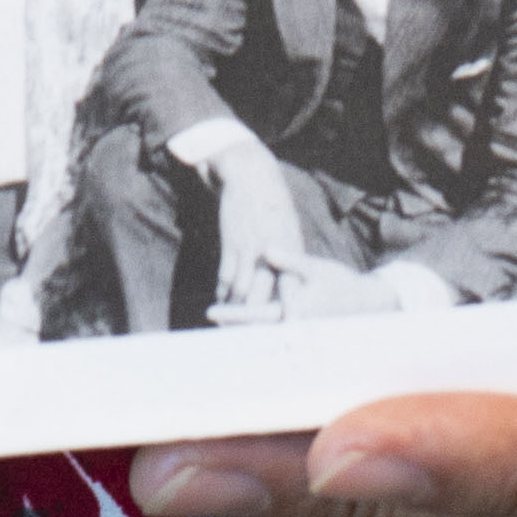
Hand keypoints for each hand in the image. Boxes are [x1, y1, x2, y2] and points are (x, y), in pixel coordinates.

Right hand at [186, 122, 316, 319]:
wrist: (252, 177)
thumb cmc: (273, 205)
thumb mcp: (290, 230)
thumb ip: (292, 258)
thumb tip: (293, 280)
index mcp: (293, 251)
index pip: (292, 288)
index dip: (291, 311)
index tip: (291, 331)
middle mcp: (274, 254)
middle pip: (267, 296)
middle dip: (262, 318)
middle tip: (258, 339)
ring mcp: (251, 249)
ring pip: (243, 291)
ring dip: (239, 310)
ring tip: (235, 326)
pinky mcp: (232, 244)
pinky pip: (226, 277)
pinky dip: (224, 293)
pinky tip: (223, 302)